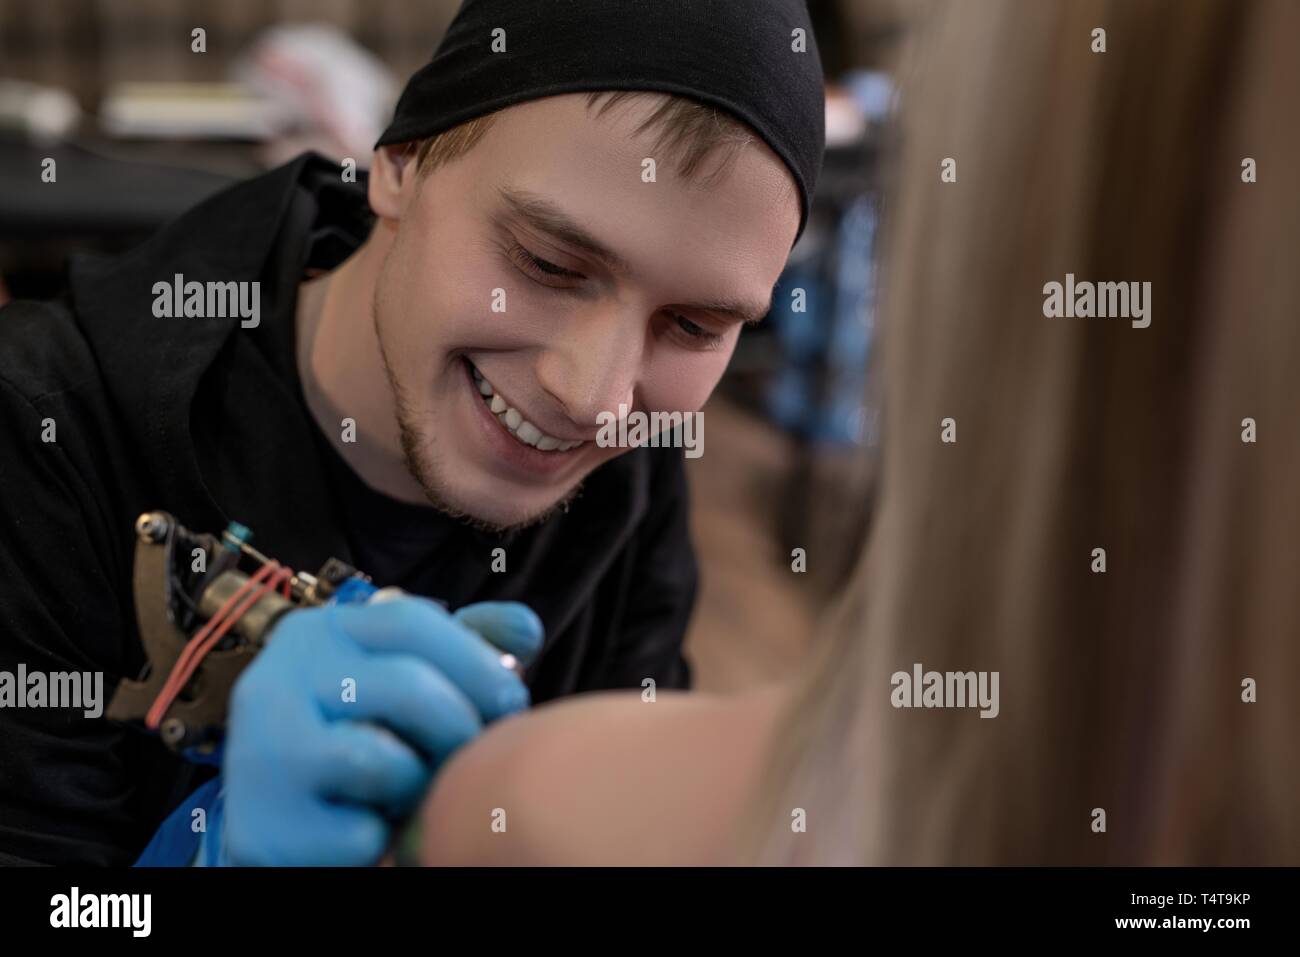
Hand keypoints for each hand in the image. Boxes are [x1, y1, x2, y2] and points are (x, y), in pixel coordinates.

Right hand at [221, 595, 542, 865]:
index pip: (410, 621)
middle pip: (407, 687)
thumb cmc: (355, 741)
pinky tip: (369, 824)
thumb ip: (463, 647)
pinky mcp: (266, 827)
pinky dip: (383, 838)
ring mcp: (261, 756)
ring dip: (418, 785)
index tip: (510, 696)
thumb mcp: (404, 679)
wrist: (282, 825)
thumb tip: (523, 628)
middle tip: (471, 755)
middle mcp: (275, 683)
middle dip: (461, 727)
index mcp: (316, 635)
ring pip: (385, 762)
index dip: (475, 660)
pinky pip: (363, 833)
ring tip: (408, 788)